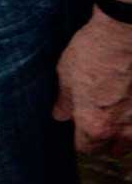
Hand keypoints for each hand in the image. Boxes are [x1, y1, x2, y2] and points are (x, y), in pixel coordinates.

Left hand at [56, 0, 131, 157]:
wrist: (123, 35)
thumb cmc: (92, 52)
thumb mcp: (66, 75)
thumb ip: (64, 101)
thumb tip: (59, 115)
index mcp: (95, 124)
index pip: (86, 148)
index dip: (79, 141)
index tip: (77, 132)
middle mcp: (121, 129)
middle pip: (112, 148)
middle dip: (103, 141)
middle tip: (95, 124)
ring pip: (130, 140)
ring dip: (122, 134)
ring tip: (111, 115)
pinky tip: (127, 106)